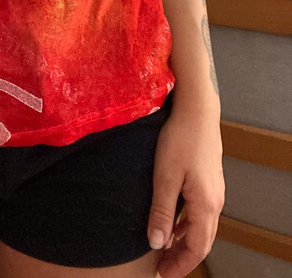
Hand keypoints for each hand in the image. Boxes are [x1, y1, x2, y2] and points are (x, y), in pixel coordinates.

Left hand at [147, 103, 224, 277]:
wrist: (197, 111)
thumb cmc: (179, 140)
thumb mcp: (164, 176)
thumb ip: (161, 211)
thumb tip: (157, 243)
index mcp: (205, 205)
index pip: (196, 248)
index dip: (180, 264)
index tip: (163, 274)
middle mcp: (215, 202)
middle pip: (202, 241)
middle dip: (183, 258)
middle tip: (164, 267)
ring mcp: (215, 191)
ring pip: (203, 227)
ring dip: (186, 241)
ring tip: (166, 249)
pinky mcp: (209, 180)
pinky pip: (201, 212)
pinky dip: (188, 225)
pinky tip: (174, 222)